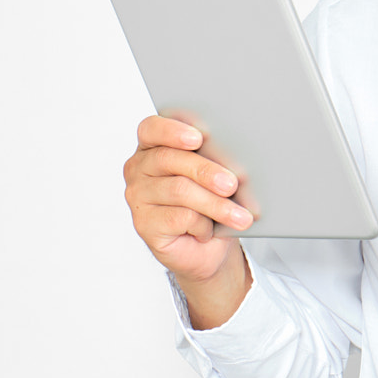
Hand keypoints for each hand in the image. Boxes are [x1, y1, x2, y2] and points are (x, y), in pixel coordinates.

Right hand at [122, 115, 255, 324]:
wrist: (206, 248)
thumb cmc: (210, 203)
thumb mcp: (214, 177)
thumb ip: (213, 161)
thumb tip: (234, 158)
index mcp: (153, 146)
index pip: (151, 129)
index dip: (172, 130)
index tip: (198, 138)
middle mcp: (139, 169)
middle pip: (169, 160)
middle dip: (205, 171)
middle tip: (231, 184)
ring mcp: (138, 197)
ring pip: (179, 190)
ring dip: (215, 204)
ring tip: (240, 216)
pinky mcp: (144, 224)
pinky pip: (179, 217)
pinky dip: (202, 225)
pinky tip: (210, 231)